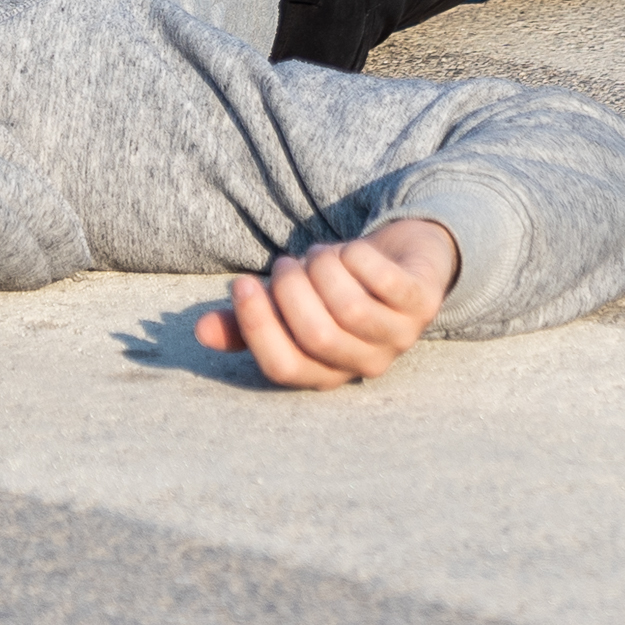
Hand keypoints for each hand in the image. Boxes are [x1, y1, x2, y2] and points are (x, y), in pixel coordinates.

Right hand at [195, 217, 460, 390]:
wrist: (404, 262)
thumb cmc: (336, 289)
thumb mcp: (290, 305)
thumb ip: (247, 321)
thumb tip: (200, 332)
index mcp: (326, 372)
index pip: (282, 367)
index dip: (257, 326)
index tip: (241, 284)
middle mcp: (365, 364)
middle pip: (316, 336)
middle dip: (290, 290)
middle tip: (286, 264)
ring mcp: (400, 337)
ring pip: (350, 309)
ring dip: (323, 270)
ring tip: (317, 255)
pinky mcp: (425, 303)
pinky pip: (386, 282)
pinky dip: (358, 258)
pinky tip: (350, 251)